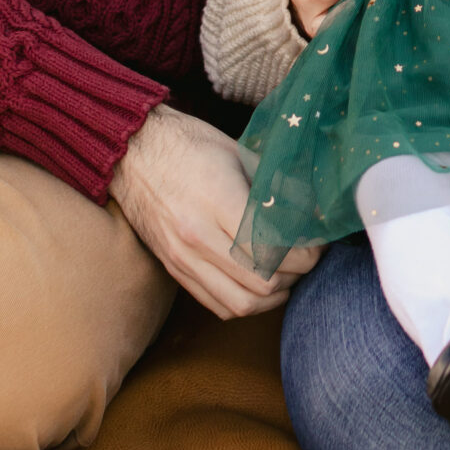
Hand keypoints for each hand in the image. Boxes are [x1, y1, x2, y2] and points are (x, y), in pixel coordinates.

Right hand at [110, 104, 317, 319]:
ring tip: (287, 274)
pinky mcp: (174, 269)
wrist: (132, 152)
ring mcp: (183, 257)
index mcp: (217, 199)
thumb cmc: (189, 144)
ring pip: (241, 303)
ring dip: (273, 296)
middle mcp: (197, 235)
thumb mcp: (239, 153)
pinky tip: (259, 286)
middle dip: (296, 273)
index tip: (317, 242)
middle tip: (309, 257)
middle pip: (263, 280)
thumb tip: (314, 212)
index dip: (306, 252)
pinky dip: (245, 303)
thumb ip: (274, 187)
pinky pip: (217, 304)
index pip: (274, 246)